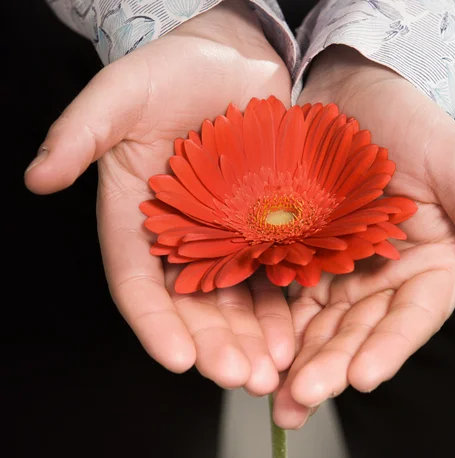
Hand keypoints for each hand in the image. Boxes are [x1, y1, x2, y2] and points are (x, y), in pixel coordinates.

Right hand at [24, 1, 293, 393]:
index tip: (178, 359)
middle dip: (215, 344)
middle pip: (192, 303)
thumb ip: (81, 133)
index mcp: (137, 217)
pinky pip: (271, 273)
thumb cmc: (172, 70)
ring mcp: (225, 234)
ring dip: (253, 337)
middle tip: (242, 376)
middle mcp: (180, 236)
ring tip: (274, 367)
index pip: (138, 282)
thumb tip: (38, 176)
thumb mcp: (121, 95)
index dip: (155, 323)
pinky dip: (281, 304)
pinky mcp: (264, 225)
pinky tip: (298, 331)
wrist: (235, 57)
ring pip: (235, 299)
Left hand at [273, 47, 454, 427]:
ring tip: (275, 394)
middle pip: (361, 330)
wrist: (353, 93)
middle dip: (333, 365)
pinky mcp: (304, 256)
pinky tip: (258, 348)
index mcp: (431, 264)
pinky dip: (277, 324)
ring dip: (299, 359)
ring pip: (323, 323)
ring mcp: (343, 269)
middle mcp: (386, 275)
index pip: (413, 316)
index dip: (389, 348)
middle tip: (303, 397)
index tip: (362, 375)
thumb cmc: (413, 124)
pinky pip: (290, 296)